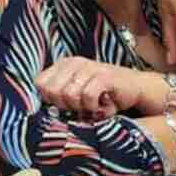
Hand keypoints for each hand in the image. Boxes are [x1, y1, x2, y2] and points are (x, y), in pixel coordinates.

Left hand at [35, 57, 156, 117]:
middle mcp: (73, 63)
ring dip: (81, 108)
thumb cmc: (103, 95)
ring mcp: (89, 67)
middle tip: (81, 107)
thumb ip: (60, 98)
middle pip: (52, 91)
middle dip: (65, 106)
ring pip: (69, 95)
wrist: (136, 88)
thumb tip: (46, 112)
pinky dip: (94, 107)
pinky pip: (87, 96)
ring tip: (93, 105)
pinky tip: (103, 105)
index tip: (66, 105)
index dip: (50, 99)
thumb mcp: (77, 93)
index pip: (40, 83)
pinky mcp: (104, 76)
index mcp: (63, 65)